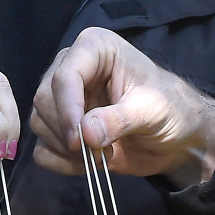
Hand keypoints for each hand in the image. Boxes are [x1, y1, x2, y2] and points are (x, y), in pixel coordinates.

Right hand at [30, 27, 214, 188]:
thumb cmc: (171, 110)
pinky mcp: (60, 130)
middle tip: (100, 148)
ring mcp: (63, 101)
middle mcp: (71, 69)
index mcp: (94, 49)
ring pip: (39, 124)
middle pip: (44, 99)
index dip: (67, 107)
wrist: (175, 139)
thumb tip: (86, 133)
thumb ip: (120, 119)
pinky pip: (42, 150)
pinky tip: (87, 164)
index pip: (65, 75)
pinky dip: (61, 163)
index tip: (78, 139)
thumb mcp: (152, 110)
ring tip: (103, 154)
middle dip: (68, 131)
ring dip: (68, 149)